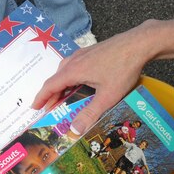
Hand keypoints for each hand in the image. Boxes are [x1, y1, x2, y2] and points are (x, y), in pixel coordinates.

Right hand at [32, 26, 151, 134]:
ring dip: (62, 84)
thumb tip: (74, 130)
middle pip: (56, 77)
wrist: (139, 43)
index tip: (34, 108)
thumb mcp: (107, 96)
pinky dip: (71, 76)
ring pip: (66, 69)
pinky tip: (82, 81)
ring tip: (65, 96)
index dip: (41, 98)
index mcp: (73, 70)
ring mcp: (84, 53)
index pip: (50, 85)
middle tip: (50, 107)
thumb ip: (90, 113)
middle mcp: (75, 60)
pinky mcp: (93, 50)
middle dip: (51, 93)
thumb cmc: (123, 68)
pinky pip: (75, 64)